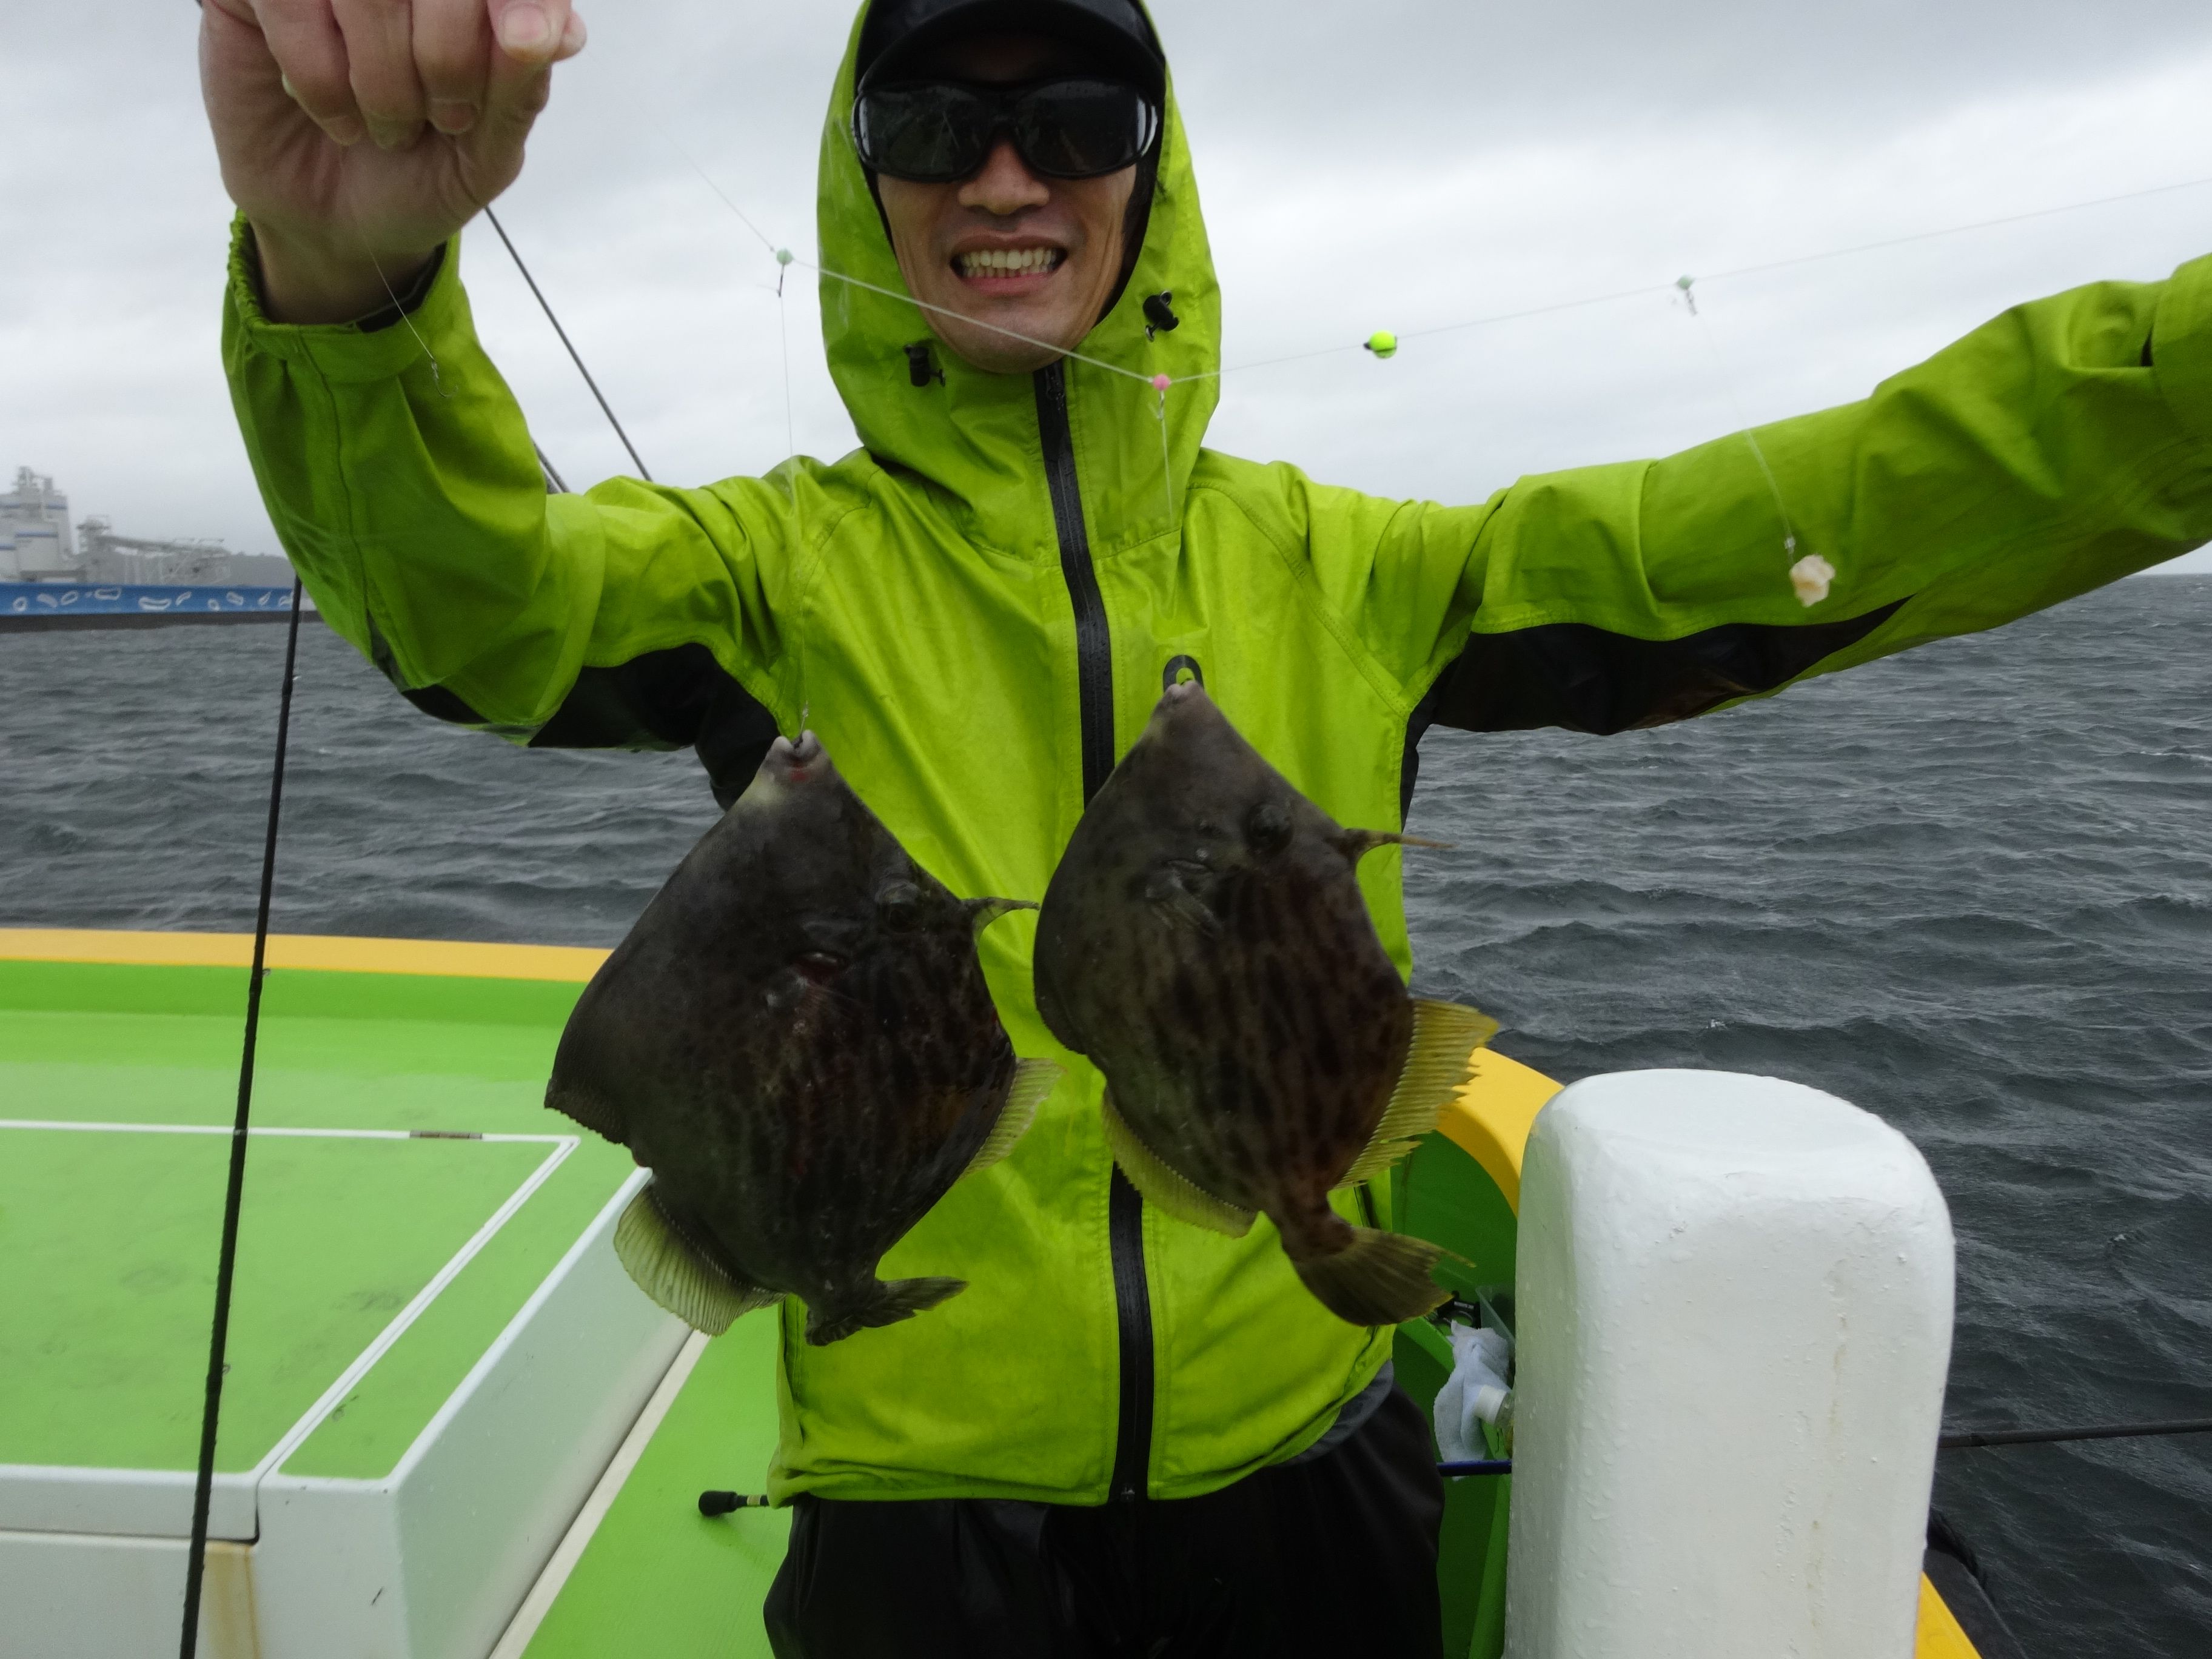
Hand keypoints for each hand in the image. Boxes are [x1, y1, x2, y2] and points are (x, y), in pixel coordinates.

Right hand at [200, 0, 585, 322]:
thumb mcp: (488, 154)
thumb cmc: (420, 178)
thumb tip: (554, 29)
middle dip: (447, 55)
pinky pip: (289, 0)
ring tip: (384, 127)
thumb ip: (522, 88)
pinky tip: (331, 114)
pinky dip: (319, 73)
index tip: (523, 47)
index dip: (519, 4)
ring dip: (381, 76)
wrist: (336, 227)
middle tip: (440, 118)